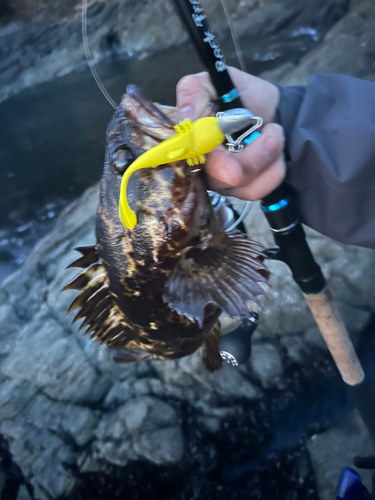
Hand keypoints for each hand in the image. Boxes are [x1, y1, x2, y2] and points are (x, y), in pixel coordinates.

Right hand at [176, 67, 285, 199]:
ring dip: (267, 156)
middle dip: (248, 158)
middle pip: (218, 179)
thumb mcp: (212, 82)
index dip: (206, 158)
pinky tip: (274, 150)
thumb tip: (185, 118)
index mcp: (185, 144)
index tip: (225, 146)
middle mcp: (197, 169)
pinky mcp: (242, 191)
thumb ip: (193, 93)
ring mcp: (220, 184)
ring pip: (242, 184)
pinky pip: (259, 189)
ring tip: (273, 132)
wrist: (272, 108)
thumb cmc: (238, 93)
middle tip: (271, 133)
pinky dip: (274, 168)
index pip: (183, 163)